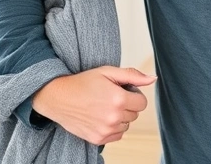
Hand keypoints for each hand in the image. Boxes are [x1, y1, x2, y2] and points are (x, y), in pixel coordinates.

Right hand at [31, 66, 156, 144]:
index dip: (133, 95)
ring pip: (126, 125)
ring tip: (103, 107)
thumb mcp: (108, 72)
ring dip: (120, 117)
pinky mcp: (98, 139)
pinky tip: (100, 117)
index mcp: (118, 99)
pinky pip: (117, 135)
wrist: (58, 97)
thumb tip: (152, 79)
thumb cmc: (83, 83)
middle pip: (134, 114)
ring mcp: (105, 130)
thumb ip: (133, 76)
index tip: (121, 91)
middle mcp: (113, 117)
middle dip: (127, 105)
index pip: (142, 103)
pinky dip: (112, 128)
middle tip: (110, 97)